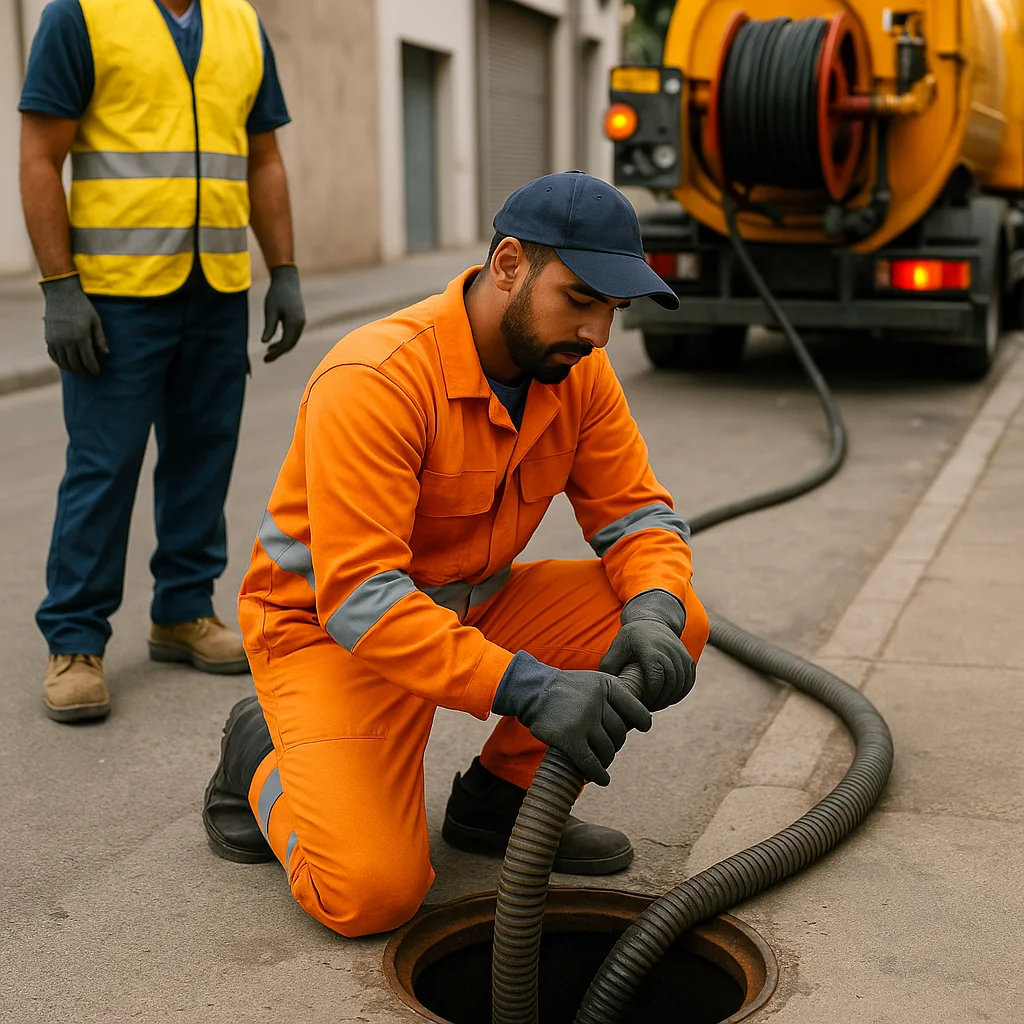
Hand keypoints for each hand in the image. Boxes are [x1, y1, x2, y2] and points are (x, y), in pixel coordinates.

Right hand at [40, 273, 107, 374]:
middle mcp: (66, 341)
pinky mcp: (48, 338)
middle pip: (75, 365)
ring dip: (72, 368)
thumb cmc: (82, 307)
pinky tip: (67, 363)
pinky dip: (60, 362)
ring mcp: (55, 341)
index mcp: (81, 337)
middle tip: (89, 371)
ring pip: (63, 363)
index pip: (88, 361)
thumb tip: (106, 354)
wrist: (61, 294)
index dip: (94, 369)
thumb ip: (100, 339)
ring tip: (79, 369)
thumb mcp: (96, 322)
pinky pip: (53, 356)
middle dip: (83, 370)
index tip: (97, 372)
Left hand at [261, 264, 305, 361]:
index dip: (276, 353)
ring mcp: (301, 322)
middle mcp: (300, 324)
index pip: (286, 344)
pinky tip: (274, 342)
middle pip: (290, 344)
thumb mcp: (270, 311)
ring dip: (281, 347)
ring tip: (268, 351)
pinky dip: (284, 340)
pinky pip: (293, 335)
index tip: (265, 359)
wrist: (287, 280)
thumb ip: (269, 327)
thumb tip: (264, 342)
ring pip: (292, 340)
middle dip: (278, 352)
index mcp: (294, 323)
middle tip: (265, 359)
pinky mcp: (299, 319)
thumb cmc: (276, 294)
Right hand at [502, 667, 651, 785]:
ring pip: (606, 750)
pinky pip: (590, 762)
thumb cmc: (567, 690)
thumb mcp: (594, 682)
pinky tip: (602, 779)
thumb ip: (614, 696)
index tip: (643, 728)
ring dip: (605, 759)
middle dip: (615, 743)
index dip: (643, 721)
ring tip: (600, 761)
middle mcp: (597, 702)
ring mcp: (583, 721)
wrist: (534, 691)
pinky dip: (598, 774)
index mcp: (607, 686)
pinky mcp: (569, 738)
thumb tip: (639, 722)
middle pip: (619, 733)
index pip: (636, 710)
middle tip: (607, 746)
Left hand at [600, 589, 694, 712]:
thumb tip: (606, 689)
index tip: (640, 702)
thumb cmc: (631, 638)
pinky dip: (679, 694)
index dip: (650, 696)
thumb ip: (609, 668)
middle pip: (669, 685)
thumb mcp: (616, 648)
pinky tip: (668, 699)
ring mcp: (681, 655)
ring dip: (669, 699)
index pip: (656, 680)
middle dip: (659, 701)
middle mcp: (669, 651)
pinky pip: (688, 682)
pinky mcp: (688, 659)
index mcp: (650, 649)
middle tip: (647, 708)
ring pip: (680, 685)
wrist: (652, 621)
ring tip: (656, 705)